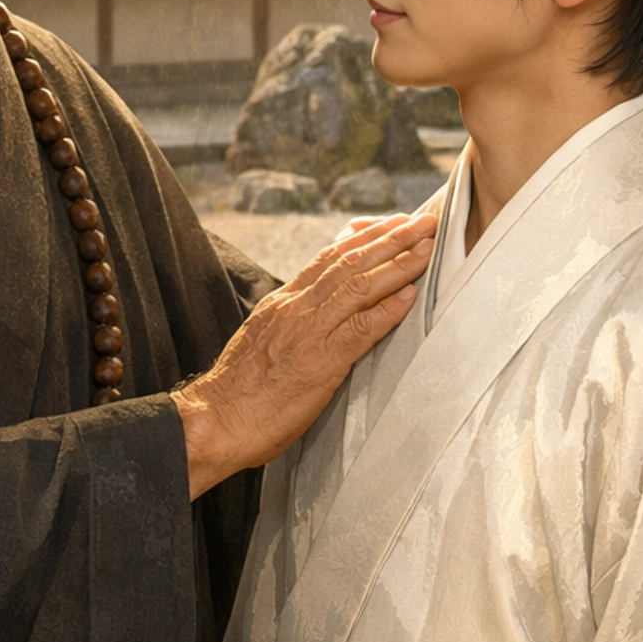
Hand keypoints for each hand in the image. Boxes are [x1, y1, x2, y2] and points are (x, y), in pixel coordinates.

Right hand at [177, 215, 434, 497]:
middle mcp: (296, 308)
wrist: (214, 420)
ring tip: (427, 247)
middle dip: (391, 237)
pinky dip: (388, 309)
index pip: (329, 256)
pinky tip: (411, 295)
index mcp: (283, 301)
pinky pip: (361, 329)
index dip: (364, 236)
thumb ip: (292, 318)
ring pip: (359, 285)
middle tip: (424, 221)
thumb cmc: (240, 389)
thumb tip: (318, 305)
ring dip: (399, 263)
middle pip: (350, 261)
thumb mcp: (264, 337)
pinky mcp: (320, 362)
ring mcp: (308, 332)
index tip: (392, 222)